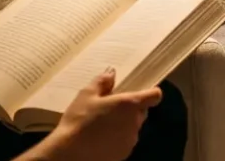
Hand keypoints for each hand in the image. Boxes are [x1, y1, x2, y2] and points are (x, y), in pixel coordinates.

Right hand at [32, 68, 162, 160]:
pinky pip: (125, 141)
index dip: (150, 93)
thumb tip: (112, 72)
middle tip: (111, 107)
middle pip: (142, 111)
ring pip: (133, 127)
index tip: (141, 92)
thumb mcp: (86, 95)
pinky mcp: (124, 153)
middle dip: (131, 108)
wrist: (70, 154)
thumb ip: (102, 82)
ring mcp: (131, 140)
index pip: (155, 96)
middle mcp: (135, 122)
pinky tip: (101, 138)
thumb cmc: (79, 121)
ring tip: (103, 124)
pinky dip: (118, 138)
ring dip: (124, 124)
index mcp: (130, 104)